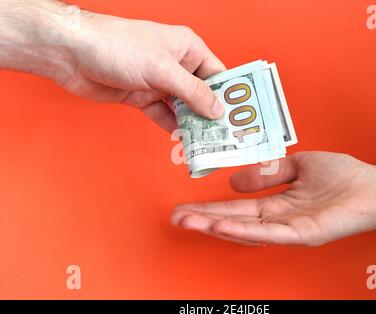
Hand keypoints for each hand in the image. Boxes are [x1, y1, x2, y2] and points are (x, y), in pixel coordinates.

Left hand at [62, 14, 225, 131]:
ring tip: (207, 143)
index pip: (217, 74)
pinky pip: (163, 115)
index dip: (229, 96)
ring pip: (183, 107)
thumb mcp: (163, 69)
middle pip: (201, 94)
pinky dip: (172, 127)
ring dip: (192, 125)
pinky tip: (182, 140)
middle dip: (211, 115)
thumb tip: (217, 110)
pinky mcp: (142, 96)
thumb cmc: (117, 47)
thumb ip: (192, 91)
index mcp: (187, 48)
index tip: (240, 117)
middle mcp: (176, 65)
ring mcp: (158, 82)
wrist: (72, 54)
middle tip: (225, 136)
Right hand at [172, 152, 375, 245]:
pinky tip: (222, 227)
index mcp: (275, 204)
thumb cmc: (342, 177)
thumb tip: (235, 181)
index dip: (210, 208)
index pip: (235, 208)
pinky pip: (270, 233)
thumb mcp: (297, 165)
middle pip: (234, 221)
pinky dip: (243, 231)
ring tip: (190, 223)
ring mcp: (290, 229)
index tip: (186, 206)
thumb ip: (266, 172)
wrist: (373, 186)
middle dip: (203, 220)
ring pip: (246, 230)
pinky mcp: (304, 234)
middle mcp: (278, 219)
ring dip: (216, 227)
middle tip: (176, 219)